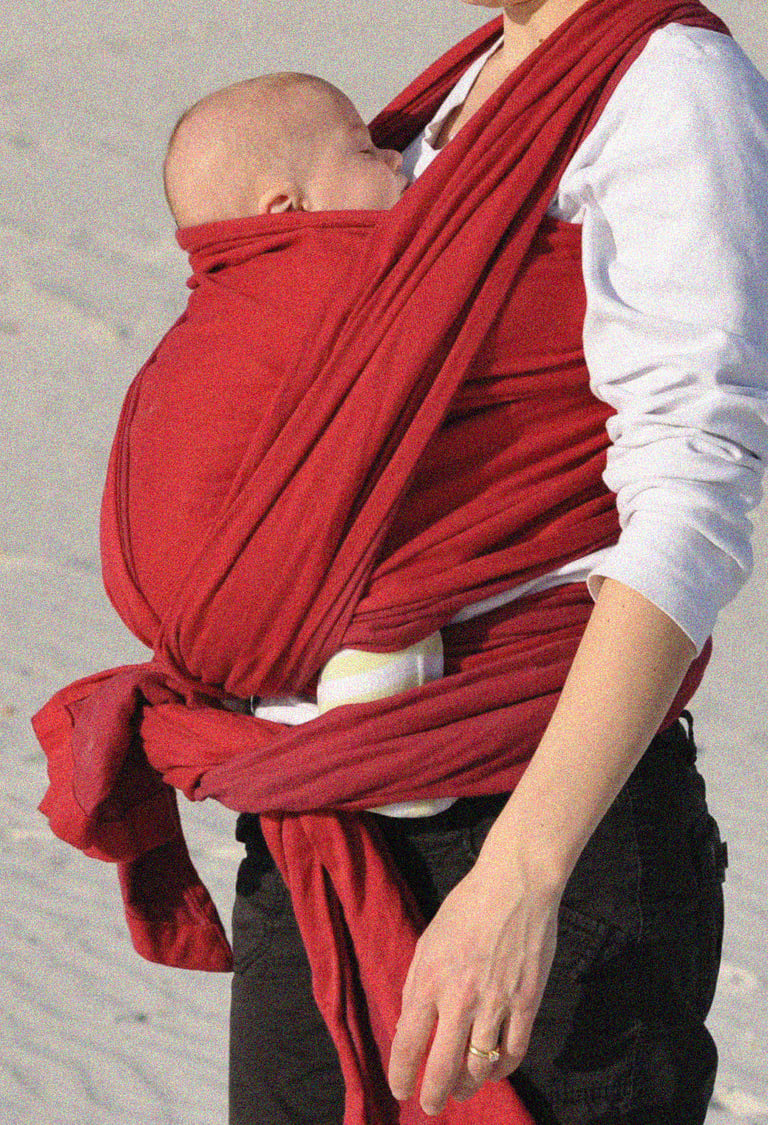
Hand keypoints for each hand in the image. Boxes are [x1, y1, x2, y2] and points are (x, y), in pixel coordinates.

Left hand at [387, 851, 561, 1115]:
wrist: (515, 885)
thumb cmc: (466, 908)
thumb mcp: (428, 940)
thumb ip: (416, 984)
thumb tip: (408, 1024)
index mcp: (430, 979)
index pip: (408, 1043)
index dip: (401, 1075)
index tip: (400, 1089)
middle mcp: (460, 997)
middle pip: (443, 1068)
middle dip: (434, 1096)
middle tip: (431, 1105)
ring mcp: (496, 1002)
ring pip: (480, 1067)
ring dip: (468, 1086)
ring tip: (462, 1090)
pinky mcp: (527, 1002)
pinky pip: (514, 1052)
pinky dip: (502, 1069)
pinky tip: (493, 1070)